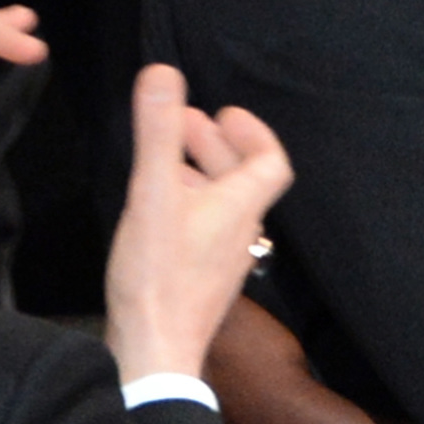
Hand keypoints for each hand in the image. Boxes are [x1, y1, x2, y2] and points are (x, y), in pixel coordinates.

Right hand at [105, 65, 293, 385]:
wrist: (155, 351)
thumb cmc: (159, 273)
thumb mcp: (154, 194)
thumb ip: (158, 134)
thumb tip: (163, 72)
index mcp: (242, 205)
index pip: (271, 161)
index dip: (255, 133)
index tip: (227, 112)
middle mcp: (241, 231)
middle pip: (241, 179)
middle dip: (214, 145)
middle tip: (184, 123)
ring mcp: (221, 259)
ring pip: (218, 204)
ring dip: (196, 174)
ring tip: (162, 157)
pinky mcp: (198, 281)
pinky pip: (201, 229)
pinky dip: (184, 204)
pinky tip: (151, 208)